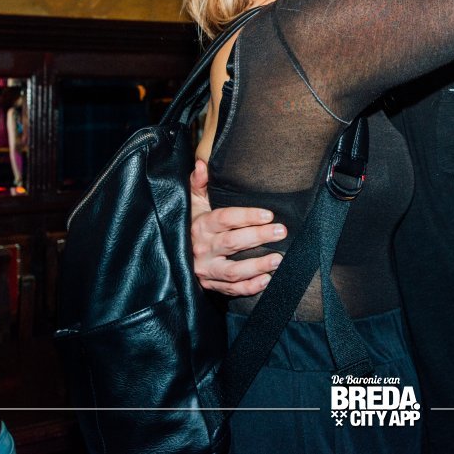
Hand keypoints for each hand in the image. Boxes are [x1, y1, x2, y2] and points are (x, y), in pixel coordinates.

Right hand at [189, 160, 284, 296]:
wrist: (171, 255)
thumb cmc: (189, 223)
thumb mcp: (192, 202)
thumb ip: (199, 183)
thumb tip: (203, 163)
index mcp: (200, 225)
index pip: (225, 219)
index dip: (247, 217)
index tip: (268, 215)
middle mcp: (202, 248)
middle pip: (232, 243)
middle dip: (258, 237)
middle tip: (281, 232)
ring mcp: (206, 270)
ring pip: (233, 271)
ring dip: (257, 266)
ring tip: (278, 259)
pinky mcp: (211, 286)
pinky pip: (231, 290)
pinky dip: (249, 287)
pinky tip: (266, 280)